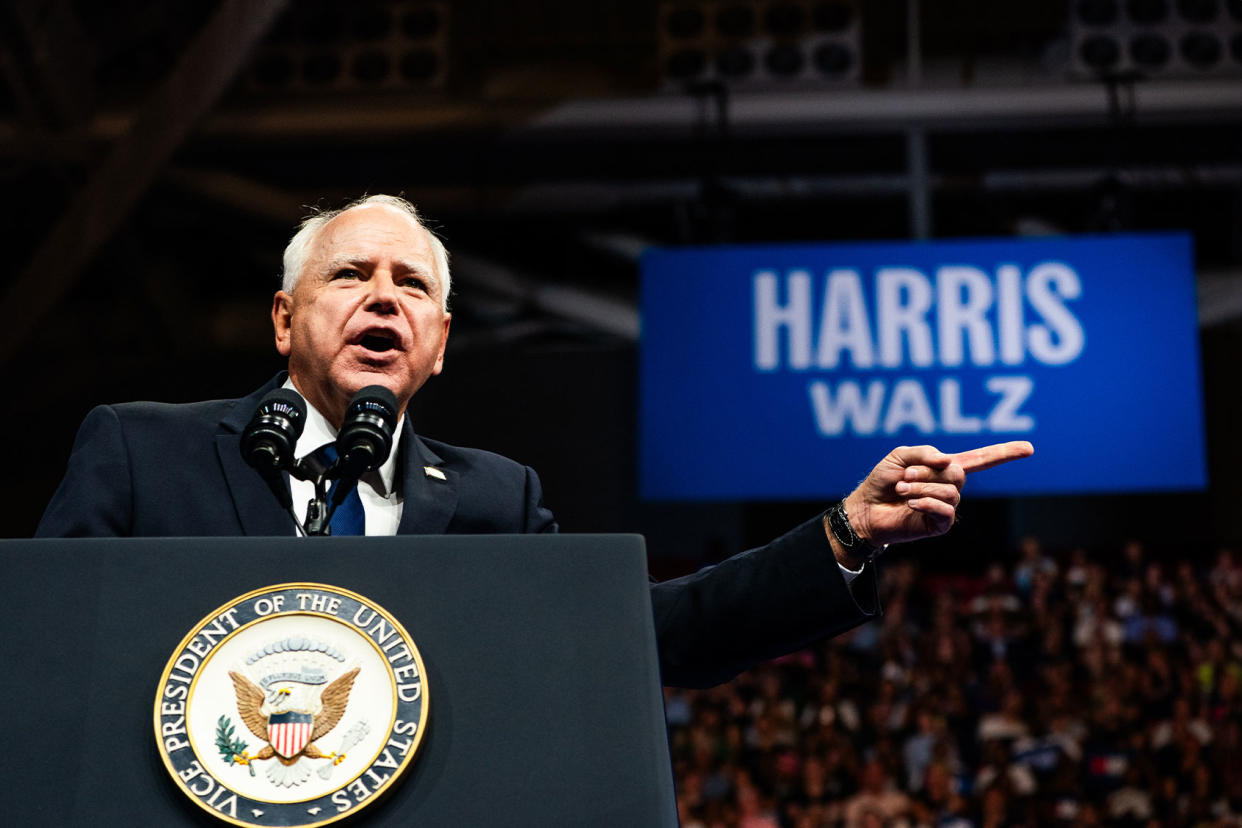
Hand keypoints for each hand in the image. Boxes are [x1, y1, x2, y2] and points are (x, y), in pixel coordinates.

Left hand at [841, 441, 1033, 548]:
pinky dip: (926, 502)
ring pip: (950, 491)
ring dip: (921, 488)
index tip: (1030, 448)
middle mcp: (950, 487)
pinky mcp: (939, 524)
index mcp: (944, 468)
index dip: (1004, 453)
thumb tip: (948, 461)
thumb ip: (924, 453)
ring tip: (901, 490)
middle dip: (928, 472)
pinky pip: (945, 510)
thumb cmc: (881, 481)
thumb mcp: (899, 456)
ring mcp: (947, 507)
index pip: (981, 459)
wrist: (865, 509)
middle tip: (905, 478)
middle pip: (958, 473)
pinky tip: (910, 504)